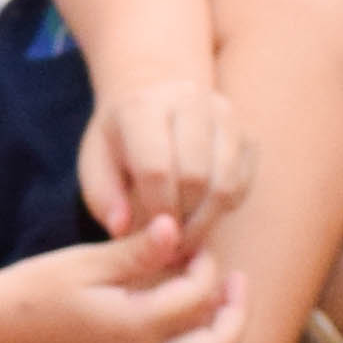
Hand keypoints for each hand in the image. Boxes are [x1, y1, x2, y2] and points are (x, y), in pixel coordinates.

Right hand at [0, 219, 241, 342]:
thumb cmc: (29, 293)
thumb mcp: (83, 263)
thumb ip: (137, 251)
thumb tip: (176, 228)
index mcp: (132, 328)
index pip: (196, 297)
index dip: (206, 266)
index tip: (195, 244)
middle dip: (235, 316)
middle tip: (236, 283)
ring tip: (220, 308)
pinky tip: (184, 327)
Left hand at [75, 81, 252, 249]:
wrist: (154, 100)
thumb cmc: (120, 141)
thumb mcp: (96, 164)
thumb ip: (104, 198)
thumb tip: (122, 229)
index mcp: (143, 106)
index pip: (156, 169)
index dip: (156, 211)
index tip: (150, 235)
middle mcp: (189, 100)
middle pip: (196, 177)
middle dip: (182, 220)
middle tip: (170, 242)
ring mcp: (224, 114)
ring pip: (225, 183)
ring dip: (206, 221)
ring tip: (185, 236)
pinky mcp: (246, 131)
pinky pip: (243, 183)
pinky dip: (224, 208)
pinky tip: (201, 213)